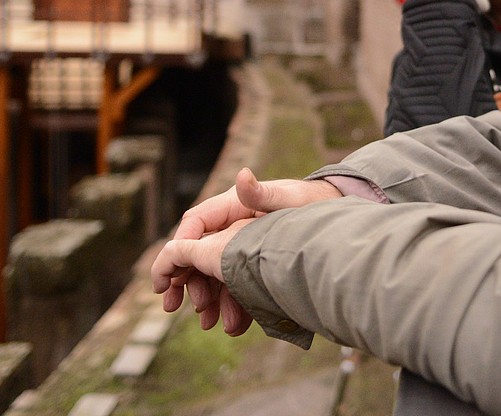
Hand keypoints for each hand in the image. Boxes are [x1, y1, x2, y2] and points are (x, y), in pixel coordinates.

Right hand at [151, 169, 341, 333]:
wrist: (333, 215)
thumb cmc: (310, 201)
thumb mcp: (288, 198)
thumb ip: (262, 193)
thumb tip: (243, 176)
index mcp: (233, 205)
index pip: (195, 224)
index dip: (178, 247)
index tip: (167, 275)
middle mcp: (232, 224)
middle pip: (198, 252)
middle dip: (187, 281)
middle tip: (176, 307)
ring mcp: (242, 244)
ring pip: (215, 272)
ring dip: (209, 299)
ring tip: (210, 323)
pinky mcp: (255, 262)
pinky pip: (236, 283)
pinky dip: (233, 304)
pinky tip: (234, 324)